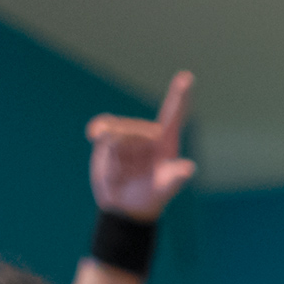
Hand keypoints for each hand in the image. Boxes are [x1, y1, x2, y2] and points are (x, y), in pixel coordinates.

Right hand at [86, 70, 195, 220]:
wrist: (123, 206)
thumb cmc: (151, 197)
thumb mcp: (164, 190)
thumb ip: (175, 178)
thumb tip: (188, 168)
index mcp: (167, 141)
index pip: (174, 114)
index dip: (180, 95)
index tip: (187, 77)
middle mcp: (148, 133)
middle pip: (135, 128)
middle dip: (129, 147)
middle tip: (129, 170)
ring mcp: (129, 134)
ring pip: (117, 129)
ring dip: (114, 152)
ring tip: (120, 170)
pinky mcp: (109, 137)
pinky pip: (103, 128)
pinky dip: (100, 136)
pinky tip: (95, 138)